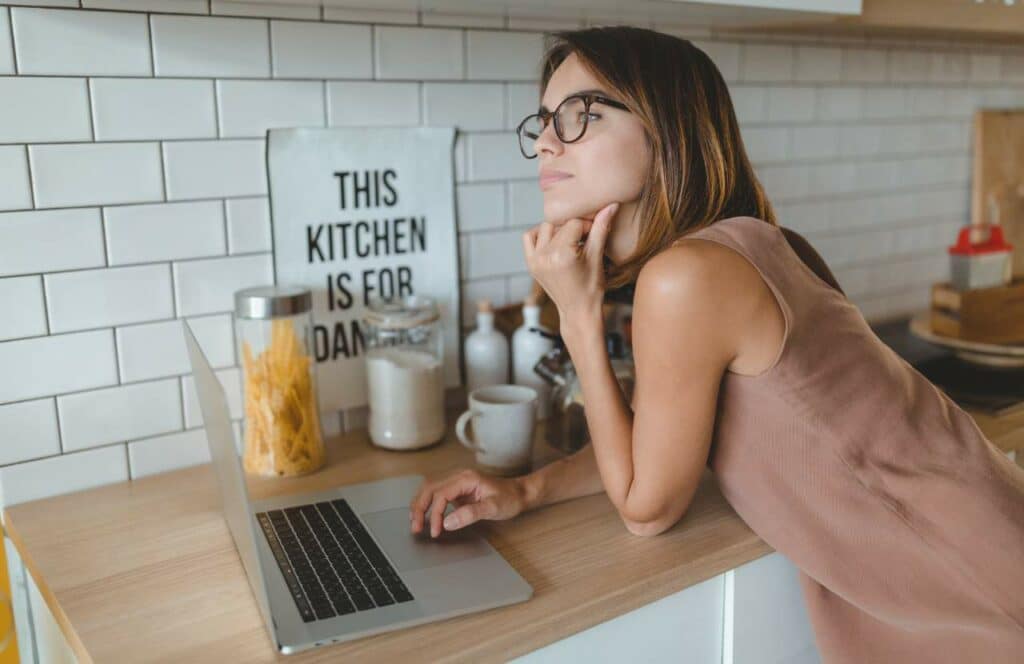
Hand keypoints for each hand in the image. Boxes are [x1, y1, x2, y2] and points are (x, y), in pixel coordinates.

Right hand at [409, 469, 527, 537]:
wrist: (519, 493)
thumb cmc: (509, 499)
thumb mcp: (493, 508)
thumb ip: (470, 514)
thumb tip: (448, 522)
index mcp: (466, 478)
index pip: (441, 494)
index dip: (435, 514)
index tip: (436, 531)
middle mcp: (458, 475)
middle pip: (429, 488)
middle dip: (419, 508)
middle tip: (416, 528)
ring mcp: (456, 480)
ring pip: (429, 488)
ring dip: (419, 504)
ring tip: (415, 522)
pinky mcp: (456, 487)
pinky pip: (435, 492)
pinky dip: (426, 503)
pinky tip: (423, 514)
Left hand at [522, 201, 619, 327]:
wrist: (578, 311)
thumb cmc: (592, 288)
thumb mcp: (597, 256)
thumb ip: (601, 228)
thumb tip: (611, 205)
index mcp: (561, 254)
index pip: (575, 223)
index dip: (588, 225)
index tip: (596, 233)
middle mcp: (544, 256)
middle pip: (560, 224)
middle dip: (574, 227)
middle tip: (586, 238)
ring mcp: (535, 260)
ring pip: (545, 228)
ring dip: (558, 230)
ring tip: (571, 241)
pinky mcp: (530, 264)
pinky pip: (529, 238)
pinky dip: (540, 234)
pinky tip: (554, 241)